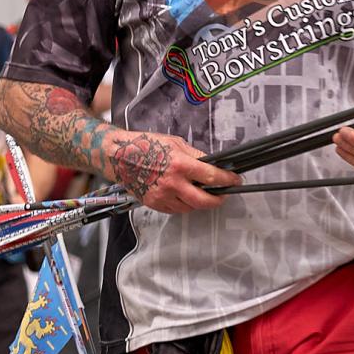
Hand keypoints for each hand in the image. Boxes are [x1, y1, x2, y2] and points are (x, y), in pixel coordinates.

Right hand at [111, 132, 240, 213]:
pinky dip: (184, 204)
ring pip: (191, 207)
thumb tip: (211, 164)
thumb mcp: (175, 143)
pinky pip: (176, 209)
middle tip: (223, 194)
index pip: (211, 176)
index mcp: (180, 164)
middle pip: (204, 201)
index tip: (235, 180)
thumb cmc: (145, 145)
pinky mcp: (155, 204)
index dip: (227, 179)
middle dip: (218, 199)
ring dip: (200, 202)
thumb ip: (194, 156)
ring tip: (202, 193)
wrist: (119, 156)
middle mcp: (173, 183)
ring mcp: (163, 196)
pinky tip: (185, 195)